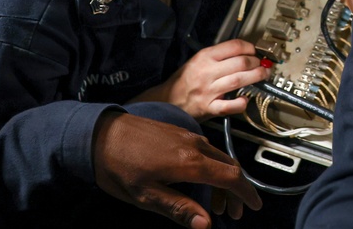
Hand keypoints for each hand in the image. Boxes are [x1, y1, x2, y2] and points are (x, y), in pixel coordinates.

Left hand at [93, 111, 261, 228]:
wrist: (99, 133)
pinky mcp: (178, 132)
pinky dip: (213, 166)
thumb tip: (206, 225)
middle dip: (238, 189)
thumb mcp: (146, 195)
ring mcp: (187, 136)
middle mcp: (194, 145)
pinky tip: (203, 178)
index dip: (246, 193)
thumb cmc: (118, 165)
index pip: (231, 177)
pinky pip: (206, 149)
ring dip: (225, 178)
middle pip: (229, 166)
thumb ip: (178, 208)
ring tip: (219, 201)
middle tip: (236, 211)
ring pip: (218, 157)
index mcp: (189, 162)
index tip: (253, 205)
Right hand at [135, 40, 269, 119]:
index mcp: (204, 57)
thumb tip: (243, 53)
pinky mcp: (209, 107)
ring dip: (255, 77)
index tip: (255, 51)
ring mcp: (209, 90)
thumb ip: (218, 56)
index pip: (233, 46)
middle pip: (240, 63)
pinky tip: (246, 99)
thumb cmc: (184, 80)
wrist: (166, 100)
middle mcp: (207, 72)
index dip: (249, 47)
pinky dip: (240, 103)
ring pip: (238, 80)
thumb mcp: (197, 60)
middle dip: (256, 62)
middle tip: (262, 64)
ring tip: (263, 75)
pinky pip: (228, 106)